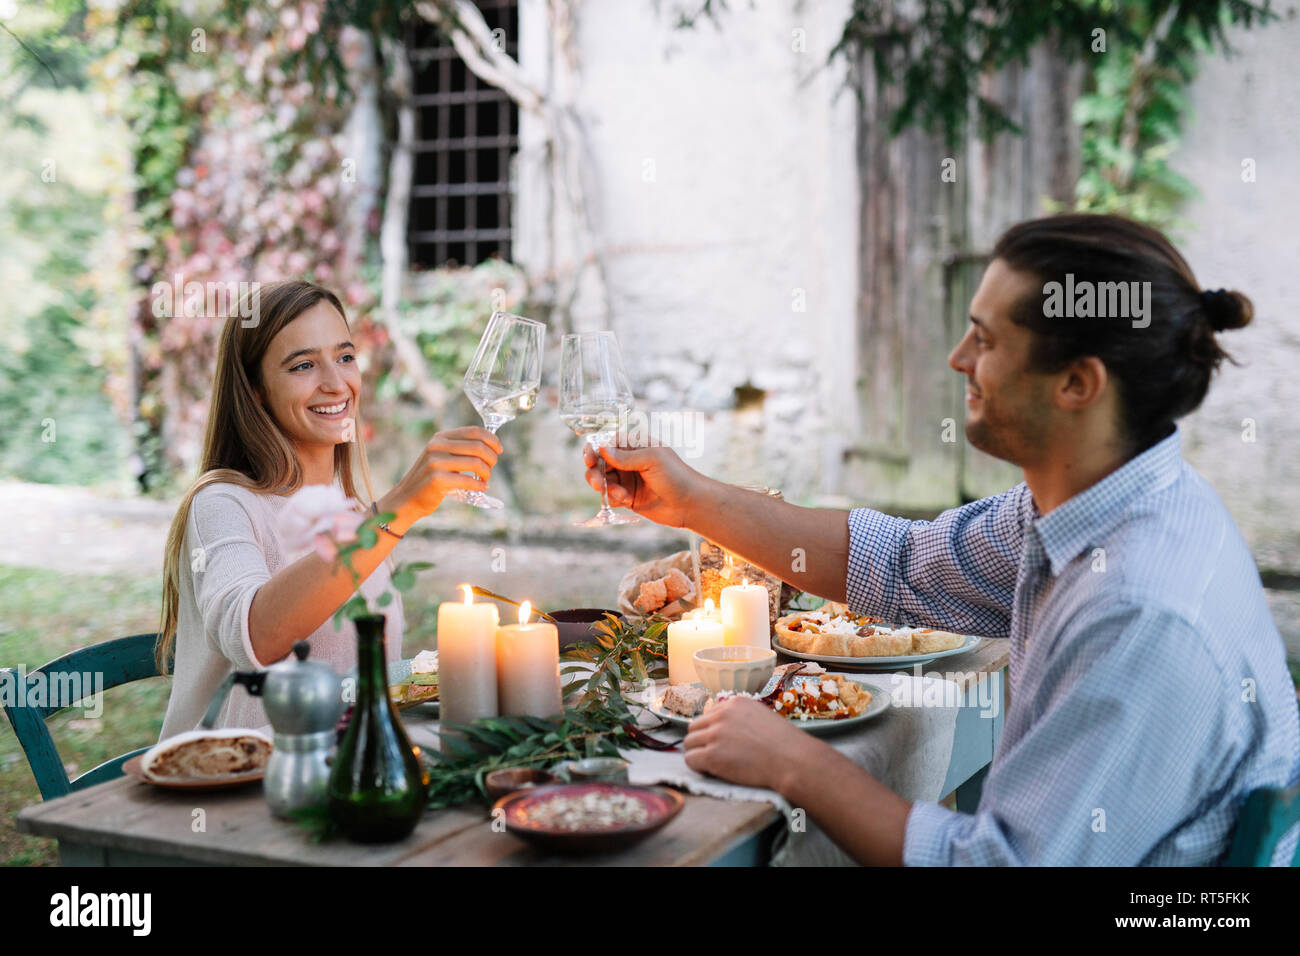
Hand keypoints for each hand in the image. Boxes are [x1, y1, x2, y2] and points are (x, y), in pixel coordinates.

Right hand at [387, 426, 502, 521]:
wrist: (407, 498)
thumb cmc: (430, 478)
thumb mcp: (441, 456)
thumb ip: (460, 448)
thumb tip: (491, 445)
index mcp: (440, 437)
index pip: (474, 431)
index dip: (492, 439)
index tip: (499, 449)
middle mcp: (437, 446)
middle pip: (478, 446)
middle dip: (491, 458)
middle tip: (491, 468)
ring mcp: (436, 462)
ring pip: (476, 463)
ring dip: (486, 473)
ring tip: (485, 479)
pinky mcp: (437, 479)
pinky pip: (468, 480)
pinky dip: (479, 485)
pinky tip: (481, 487)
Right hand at [581, 444, 700, 528]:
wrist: (690, 504)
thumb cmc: (676, 475)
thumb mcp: (652, 459)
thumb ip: (626, 456)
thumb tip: (601, 448)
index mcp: (635, 446)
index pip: (608, 443)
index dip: (595, 449)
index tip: (590, 459)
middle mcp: (628, 462)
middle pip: (600, 462)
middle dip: (595, 471)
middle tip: (598, 482)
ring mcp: (628, 480)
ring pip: (603, 480)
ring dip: (604, 486)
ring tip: (619, 493)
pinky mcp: (628, 498)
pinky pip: (610, 496)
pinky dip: (613, 498)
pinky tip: (627, 500)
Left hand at [682, 696, 817, 790]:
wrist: (792, 760)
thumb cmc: (784, 743)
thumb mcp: (761, 716)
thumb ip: (740, 718)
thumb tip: (725, 729)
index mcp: (734, 703)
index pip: (709, 715)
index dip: (713, 731)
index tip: (723, 743)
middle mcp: (721, 715)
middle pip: (695, 727)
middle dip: (702, 741)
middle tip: (716, 754)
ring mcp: (715, 734)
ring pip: (689, 743)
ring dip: (698, 753)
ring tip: (714, 764)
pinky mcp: (712, 755)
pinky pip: (690, 760)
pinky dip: (698, 767)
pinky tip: (712, 771)